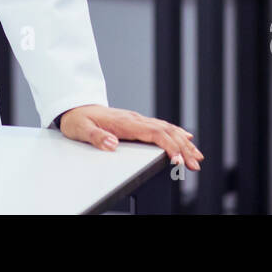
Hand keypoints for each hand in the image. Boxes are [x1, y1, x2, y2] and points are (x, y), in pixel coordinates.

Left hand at [58, 104, 202, 170]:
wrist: (74, 108)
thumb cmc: (78, 120)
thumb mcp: (81, 130)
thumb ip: (96, 137)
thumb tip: (112, 144)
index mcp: (124, 122)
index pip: (153, 133)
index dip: (168, 146)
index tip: (177, 159)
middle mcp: (134, 119)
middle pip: (166, 132)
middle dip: (183, 148)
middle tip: (196, 163)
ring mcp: (136, 120)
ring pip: (166, 129)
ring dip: (183, 142)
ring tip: (197, 155)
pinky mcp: (136, 123)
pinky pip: (161, 128)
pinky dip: (176, 134)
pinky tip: (185, 138)